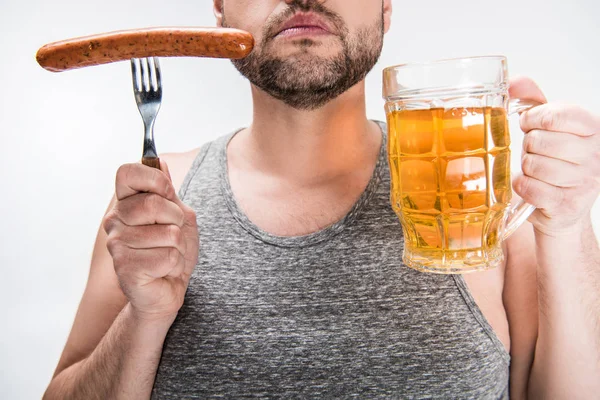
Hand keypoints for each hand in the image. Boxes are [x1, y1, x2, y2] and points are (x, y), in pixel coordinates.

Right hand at [103, 160, 198, 321]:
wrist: (167, 289)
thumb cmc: (172, 250)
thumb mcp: (178, 215)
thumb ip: (168, 191)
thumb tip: (159, 161)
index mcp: (126, 203)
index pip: (127, 172)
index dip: (154, 179)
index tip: (167, 192)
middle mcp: (115, 221)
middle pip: (153, 204)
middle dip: (176, 219)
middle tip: (173, 233)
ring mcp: (117, 245)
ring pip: (167, 234)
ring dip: (178, 246)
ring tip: (168, 255)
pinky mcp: (126, 268)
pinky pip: (167, 256)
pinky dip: (175, 264)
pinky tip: (164, 270)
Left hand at [509, 76, 599, 235]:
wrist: (564, 207)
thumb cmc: (556, 161)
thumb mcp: (549, 128)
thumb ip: (533, 101)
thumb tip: (513, 82)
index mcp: (594, 129)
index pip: (555, 115)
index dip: (533, 119)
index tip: (531, 125)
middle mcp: (596, 154)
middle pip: (538, 140)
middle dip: (528, 147)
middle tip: (535, 154)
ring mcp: (584, 181)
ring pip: (532, 164)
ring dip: (525, 168)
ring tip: (536, 172)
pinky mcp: (567, 204)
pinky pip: (528, 187)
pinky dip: (521, 186)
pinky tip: (531, 186)